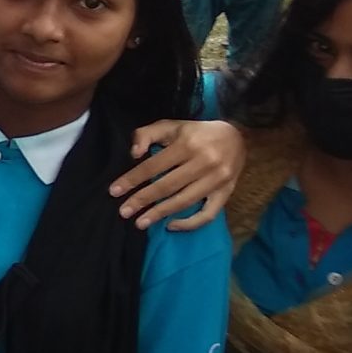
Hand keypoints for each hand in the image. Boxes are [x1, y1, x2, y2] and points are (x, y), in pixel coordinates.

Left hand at [113, 118, 244, 229]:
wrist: (237, 136)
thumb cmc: (196, 133)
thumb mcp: (171, 126)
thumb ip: (147, 134)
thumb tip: (134, 153)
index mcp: (188, 144)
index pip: (154, 165)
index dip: (133, 179)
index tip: (114, 191)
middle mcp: (204, 162)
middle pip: (167, 186)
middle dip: (142, 200)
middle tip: (123, 212)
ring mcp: (217, 180)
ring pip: (185, 201)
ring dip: (160, 214)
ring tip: (140, 222)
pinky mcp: (226, 193)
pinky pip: (208, 214)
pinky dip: (189, 223)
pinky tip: (171, 226)